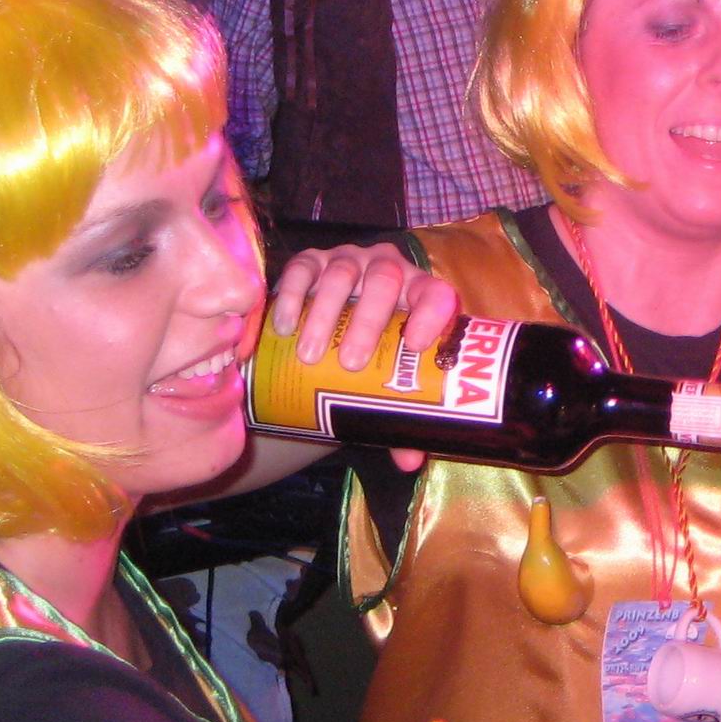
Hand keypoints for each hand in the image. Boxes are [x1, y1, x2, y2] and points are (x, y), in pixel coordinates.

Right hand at [268, 242, 460, 472]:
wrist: (335, 324)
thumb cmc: (374, 355)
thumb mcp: (387, 378)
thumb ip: (401, 416)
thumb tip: (408, 461)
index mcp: (419, 294)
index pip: (437, 295)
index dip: (432, 315)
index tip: (414, 346)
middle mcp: (388, 269)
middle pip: (385, 281)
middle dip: (368, 320)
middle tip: (350, 363)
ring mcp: (349, 260)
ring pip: (342, 274)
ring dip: (324, 315)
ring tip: (310, 356)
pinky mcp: (312, 261)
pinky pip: (302, 269)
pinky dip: (292, 297)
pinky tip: (283, 328)